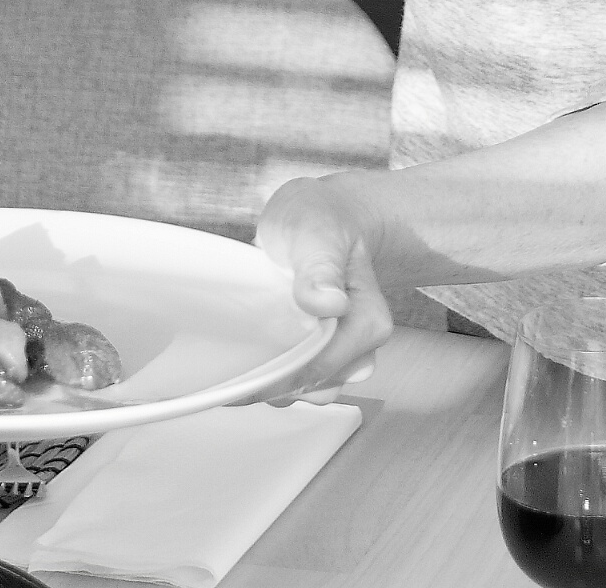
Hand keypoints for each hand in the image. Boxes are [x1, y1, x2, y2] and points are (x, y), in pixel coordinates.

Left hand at [254, 175, 393, 397]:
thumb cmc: (321, 220)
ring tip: (242, 360)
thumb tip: (330, 304)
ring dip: (272, 384)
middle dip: (276, 383)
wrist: (319, 215)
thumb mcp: (318, 232)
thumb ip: (321, 266)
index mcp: (367, 319)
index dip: (285, 374)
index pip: (327, 365)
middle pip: (317, 386)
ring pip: (306, 390)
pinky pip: (296, 380)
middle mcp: (359, 344)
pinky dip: (272, 376)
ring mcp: (338, 351)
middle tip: (238, 364)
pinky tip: (250, 358)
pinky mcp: (317, 351)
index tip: (247, 371)